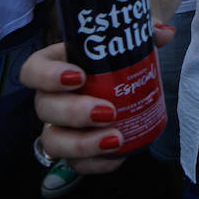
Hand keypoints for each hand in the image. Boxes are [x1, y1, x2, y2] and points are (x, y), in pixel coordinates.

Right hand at [19, 23, 175, 174]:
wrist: (124, 87)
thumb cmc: (116, 60)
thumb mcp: (128, 43)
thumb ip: (144, 34)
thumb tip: (165, 33)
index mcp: (56, 66)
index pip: (33, 70)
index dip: (48, 75)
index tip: (79, 77)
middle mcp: (50, 98)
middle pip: (44, 108)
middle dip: (73, 112)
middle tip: (108, 111)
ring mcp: (58, 128)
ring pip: (53, 141)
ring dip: (81, 144)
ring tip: (115, 139)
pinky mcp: (73, 152)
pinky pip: (75, 165)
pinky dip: (96, 164)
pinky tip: (117, 156)